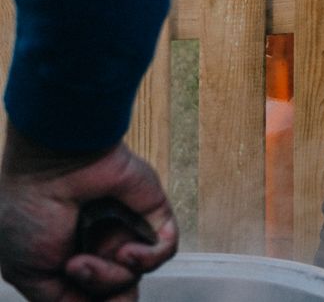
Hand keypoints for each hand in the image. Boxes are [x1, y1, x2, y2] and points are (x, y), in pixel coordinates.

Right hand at [0, 131, 177, 301]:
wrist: (54, 164)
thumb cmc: (30, 209)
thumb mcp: (29, 272)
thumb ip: (63, 300)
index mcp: (66, 258)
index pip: (90, 295)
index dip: (91, 299)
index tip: (75, 291)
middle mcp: (97, 247)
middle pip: (116, 291)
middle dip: (101, 290)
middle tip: (78, 268)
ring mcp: (125, 231)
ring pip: (135, 275)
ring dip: (113, 276)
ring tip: (85, 257)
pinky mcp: (152, 214)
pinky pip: (164, 250)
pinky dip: (148, 256)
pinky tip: (126, 250)